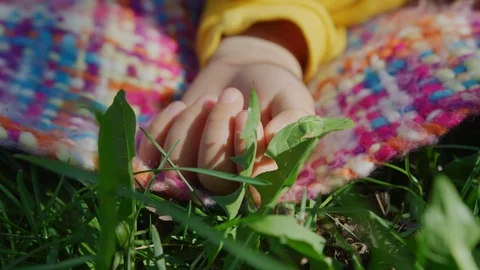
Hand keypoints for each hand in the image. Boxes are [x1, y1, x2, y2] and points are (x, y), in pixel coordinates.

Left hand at [138, 36, 314, 194]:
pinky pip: (150, 154)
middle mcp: (229, 184)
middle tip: (230, 96)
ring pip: (179, 166)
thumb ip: (293, 120)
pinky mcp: (167, 155)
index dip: (241, 153)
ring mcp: (194, 172)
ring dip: (190, 124)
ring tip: (210, 99)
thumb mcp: (293, 99)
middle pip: (211, 181)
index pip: (247, 185)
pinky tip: (180, 106)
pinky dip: (162, 126)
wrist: (243, 70)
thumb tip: (271, 139)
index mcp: (264, 179)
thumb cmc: (274, 88)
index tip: (245, 115)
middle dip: (215, 133)